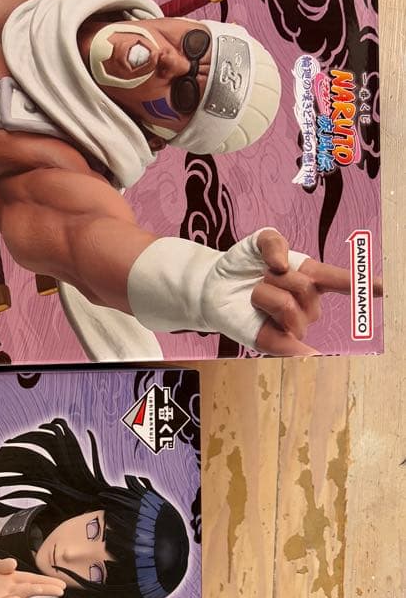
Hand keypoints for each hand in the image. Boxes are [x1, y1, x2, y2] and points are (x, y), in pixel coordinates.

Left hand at [0, 558, 66, 597]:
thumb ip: (2, 564)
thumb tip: (15, 562)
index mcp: (11, 579)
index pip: (32, 579)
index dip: (46, 580)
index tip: (61, 583)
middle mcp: (10, 590)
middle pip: (30, 587)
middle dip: (45, 588)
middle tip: (61, 589)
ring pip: (19, 595)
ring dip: (30, 592)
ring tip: (42, 589)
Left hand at [251, 229, 383, 355]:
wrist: (215, 285)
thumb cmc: (243, 265)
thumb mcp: (258, 242)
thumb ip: (273, 242)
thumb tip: (284, 265)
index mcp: (310, 277)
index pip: (340, 281)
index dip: (363, 284)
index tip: (383, 288)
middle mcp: (307, 304)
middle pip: (304, 288)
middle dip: (276, 277)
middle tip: (259, 277)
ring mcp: (291, 324)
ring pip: (288, 307)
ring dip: (264, 294)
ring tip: (253, 295)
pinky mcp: (273, 341)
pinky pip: (291, 347)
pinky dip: (303, 352)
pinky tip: (311, 356)